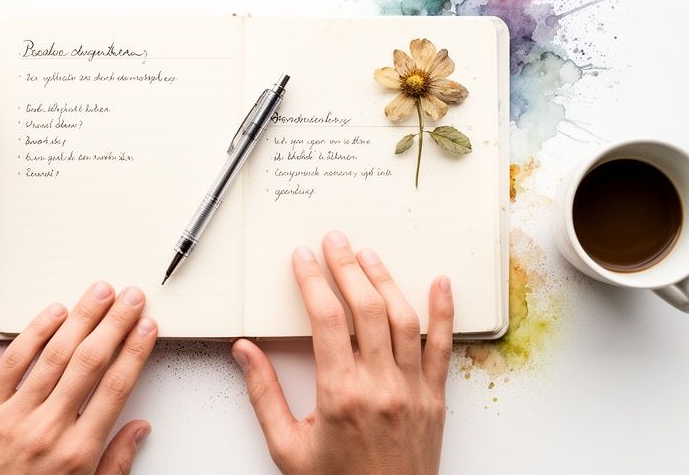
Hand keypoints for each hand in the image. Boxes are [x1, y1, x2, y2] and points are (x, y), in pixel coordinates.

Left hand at [0, 283, 157, 474]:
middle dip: (116, 323)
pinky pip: (12, 362)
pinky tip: (54, 313)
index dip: (135, 351)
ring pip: (55, 354)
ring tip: (100, 293)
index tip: (147, 327)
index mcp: (78, 452)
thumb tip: (139, 429)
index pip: (116, 387)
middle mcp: (48, 430)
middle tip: (131, 298)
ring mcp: (13, 417)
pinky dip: (34, 334)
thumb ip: (115, 462)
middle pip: (90, 362)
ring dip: (82, 318)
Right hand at [233, 231, 454, 474]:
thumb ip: (264, 394)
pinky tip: (440, 282)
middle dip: (346, 267)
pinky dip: (444, 312)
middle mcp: (381, 386)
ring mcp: (413, 390)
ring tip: (368, 255)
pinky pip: (443, 347)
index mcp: (341, 395)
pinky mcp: (435, 399)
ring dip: (385, 280)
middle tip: (334, 241)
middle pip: (366, 308)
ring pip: (404, 319)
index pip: (327, 318)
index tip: (303, 258)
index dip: (313, 281)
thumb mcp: (286, 447)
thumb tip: (245, 351)